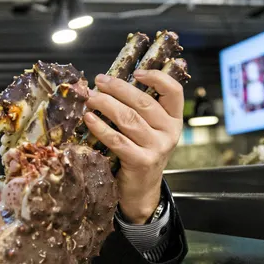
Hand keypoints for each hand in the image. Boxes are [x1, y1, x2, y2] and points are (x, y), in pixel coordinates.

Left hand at [84, 70, 183, 223]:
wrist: (141, 191)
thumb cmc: (140, 153)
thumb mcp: (148, 130)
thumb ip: (138, 109)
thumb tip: (108, 82)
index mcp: (173, 120)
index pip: (174, 92)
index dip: (157, 78)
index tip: (137, 72)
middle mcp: (169, 132)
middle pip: (144, 102)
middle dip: (118, 88)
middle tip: (99, 81)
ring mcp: (157, 148)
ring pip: (129, 119)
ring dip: (106, 104)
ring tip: (90, 97)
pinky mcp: (141, 162)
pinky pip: (117, 140)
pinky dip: (100, 127)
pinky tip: (89, 118)